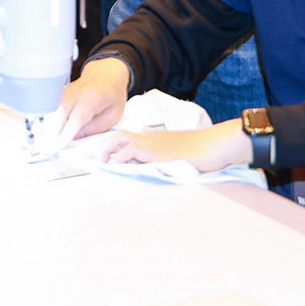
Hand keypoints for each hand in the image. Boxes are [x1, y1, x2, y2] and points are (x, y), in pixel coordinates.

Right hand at [54, 57, 130, 145]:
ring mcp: (67, 90)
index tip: (60, 144)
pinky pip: (51, 106)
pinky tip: (46, 132)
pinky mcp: (61, 93)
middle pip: (60, 109)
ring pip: (53, 107)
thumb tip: (75, 138)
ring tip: (45, 142)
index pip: (78, 116)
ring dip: (48, 125)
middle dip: (53, 130)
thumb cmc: (111, 96)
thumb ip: (94, 128)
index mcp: (94, 97)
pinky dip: (48, 120)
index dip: (67, 131)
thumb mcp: (112, 116)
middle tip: (49, 147)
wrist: (106, 74)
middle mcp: (78, 91)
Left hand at [98, 122, 249, 172]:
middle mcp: (149, 137)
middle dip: (100, 146)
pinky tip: (114, 165)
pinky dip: (120, 157)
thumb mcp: (177, 155)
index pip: (125, 138)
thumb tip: (150, 170)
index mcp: (153, 138)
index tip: (97, 155)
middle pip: (117, 136)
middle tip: (89, 158)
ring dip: (105, 150)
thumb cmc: (202, 152)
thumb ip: (162, 160)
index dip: (110, 146)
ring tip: (98, 163)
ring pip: (119, 139)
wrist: (215, 145)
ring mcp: (153, 142)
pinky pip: (132, 150)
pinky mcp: (157, 151)